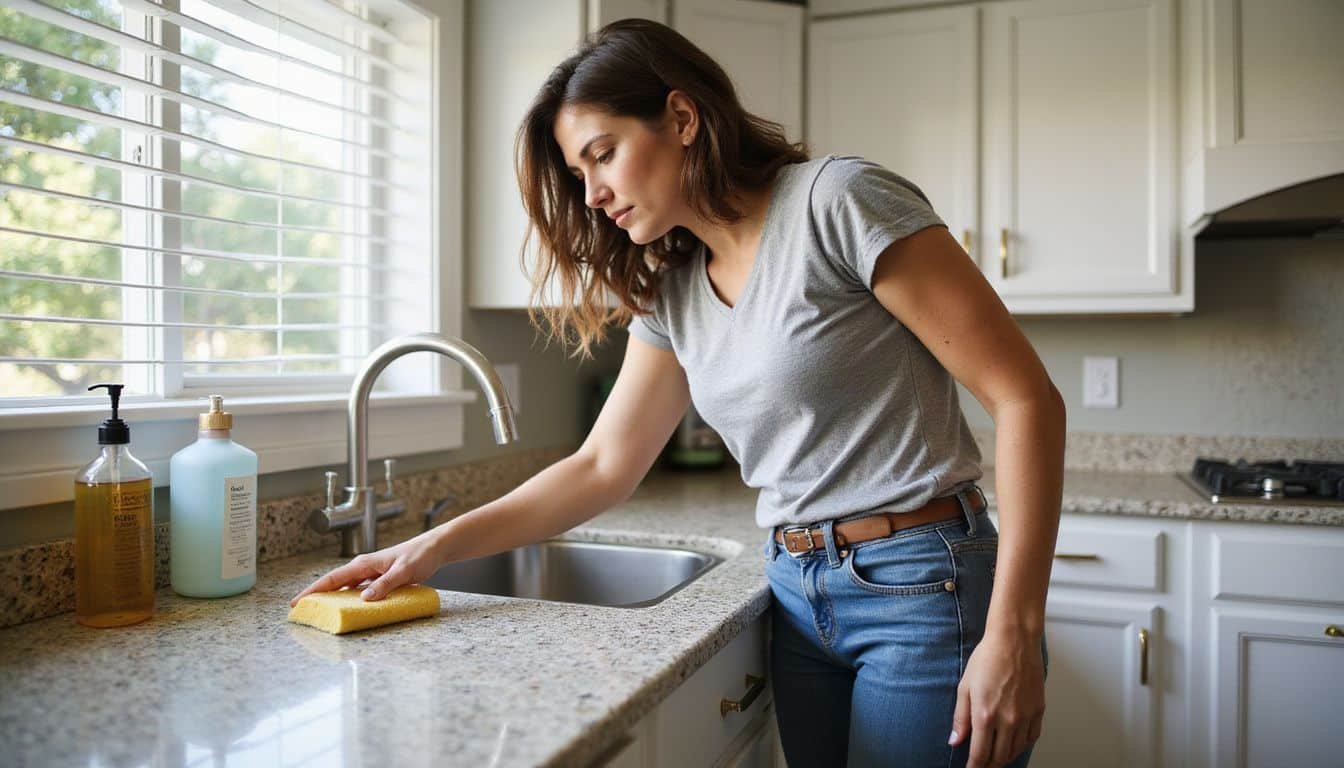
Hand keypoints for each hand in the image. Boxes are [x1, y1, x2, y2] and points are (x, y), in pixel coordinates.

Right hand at [289, 530, 445, 605]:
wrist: (435, 549)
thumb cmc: (420, 555)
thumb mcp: (403, 571)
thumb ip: (385, 584)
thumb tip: (364, 598)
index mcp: (364, 564)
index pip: (332, 579)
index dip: (313, 590)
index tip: (297, 601)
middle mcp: (364, 568)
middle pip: (334, 584)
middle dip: (317, 597)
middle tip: (302, 612)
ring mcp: (371, 575)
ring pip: (346, 589)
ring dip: (334, 600)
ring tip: (320, 614)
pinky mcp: (380, 581)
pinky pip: (360, 592)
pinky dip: (351, 601)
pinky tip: (349, 611)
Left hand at [949, 628, 1045, 767]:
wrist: (1014, 640)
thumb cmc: (987, 658)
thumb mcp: (964, 687)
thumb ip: (960, 718)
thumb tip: (955, 741)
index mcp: (985, 715)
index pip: (979, 754)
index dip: (974, 767)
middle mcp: (1007, 720)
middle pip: (999, 757)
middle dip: (989, 765)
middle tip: (982, 765)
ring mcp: (1025, 716)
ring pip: (1016, 750)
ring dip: (1005, 757)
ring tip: (996, 757)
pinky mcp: (1038, 710)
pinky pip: (1032, 738)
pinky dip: (1022, 745)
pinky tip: (1014, 744)